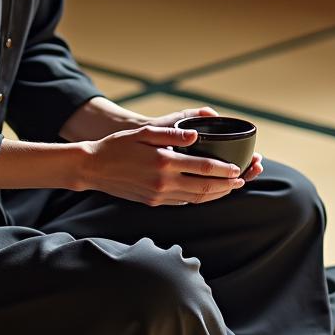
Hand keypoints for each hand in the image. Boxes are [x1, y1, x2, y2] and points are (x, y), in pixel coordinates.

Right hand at [79, 124, 258, 206]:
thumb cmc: (118, 145)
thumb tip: (195, 136)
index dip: (223, 169)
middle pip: (204, 188)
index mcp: (164, 163)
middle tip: (242, 180)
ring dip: (216, 194)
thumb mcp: (144, 133)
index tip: (237, 168)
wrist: (93, 168)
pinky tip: (205, 193)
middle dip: (226, 185)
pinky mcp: (153, 202)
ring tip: (230, 188)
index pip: (203, 168)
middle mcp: (164, 182)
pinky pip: (182, 202)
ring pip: (196, 199)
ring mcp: (159, 196)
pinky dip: (198, 199)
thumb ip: (171, 134)